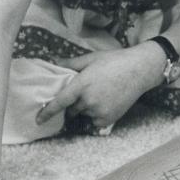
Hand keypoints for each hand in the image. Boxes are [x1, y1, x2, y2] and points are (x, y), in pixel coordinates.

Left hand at [35, 45, 159, 131]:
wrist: (140, 69)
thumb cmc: (115, 61)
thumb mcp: (91, 58)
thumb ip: (71, 63)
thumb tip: (54, 62)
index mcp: (81, 84)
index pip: (59, 102)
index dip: (47, 112)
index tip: (38, 120)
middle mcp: (88, 100)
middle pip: (72, 109)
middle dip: (75, 103)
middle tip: (89, 90)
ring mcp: (99, 110)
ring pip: (85, 114)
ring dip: (87, 108)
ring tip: (103, 93)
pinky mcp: (109, 118)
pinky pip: (95, 121)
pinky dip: (97, 114)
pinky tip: (108, 101)